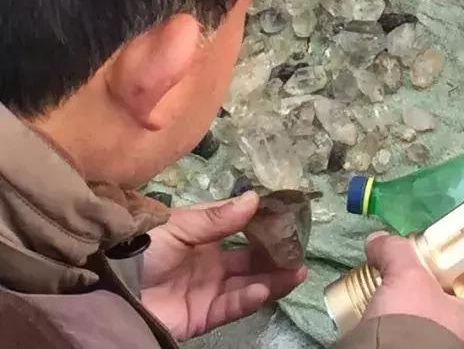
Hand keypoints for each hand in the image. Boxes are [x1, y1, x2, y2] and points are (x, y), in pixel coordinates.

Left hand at [141, 193, 305, 341]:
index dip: (263, 224)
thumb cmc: (143, 246)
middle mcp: (210, 262)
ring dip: (273, 278)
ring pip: (247, 284)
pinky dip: (249, 299)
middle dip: (275, 255)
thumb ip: (217, 218)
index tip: (289, 217)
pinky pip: (230, 307)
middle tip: (300, 248)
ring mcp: (207, 290)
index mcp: (203, 235)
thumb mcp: (179, 224)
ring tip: (298, 270)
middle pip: (249, 259)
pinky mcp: (201, 316)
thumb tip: (255, 199)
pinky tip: (266, 289)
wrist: (111, 287)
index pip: (240, 228)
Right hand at [362, 233, 463, 348]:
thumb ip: (398, 252)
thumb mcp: (406, 277)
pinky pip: (431, 343)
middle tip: (429, 274)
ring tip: (406, 298)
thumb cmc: (414, 328)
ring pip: (450, 328)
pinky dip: (417, 333)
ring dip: (430, 313)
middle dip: (449, 290)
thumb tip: (380, 241)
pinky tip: (397, 323)